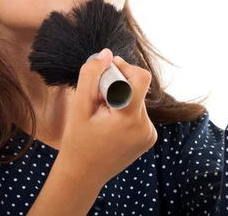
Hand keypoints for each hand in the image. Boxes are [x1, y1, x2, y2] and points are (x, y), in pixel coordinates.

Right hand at [58, 49, 157, 189]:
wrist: (83, 176)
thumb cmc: (78, 141)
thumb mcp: (79, 106)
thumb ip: (91, 76)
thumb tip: (106, 53)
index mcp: (130, 117)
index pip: (141, 77)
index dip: (124, 67)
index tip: (106, 71)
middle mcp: (146, 126)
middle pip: (137, 88)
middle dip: (117, 86)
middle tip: (97, 99)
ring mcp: (149, 134)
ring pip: (137, 99)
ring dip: (120, 99)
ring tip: (102, 115)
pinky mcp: (149, 138)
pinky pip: (138, 113)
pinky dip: (125, 111)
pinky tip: (109, 124)